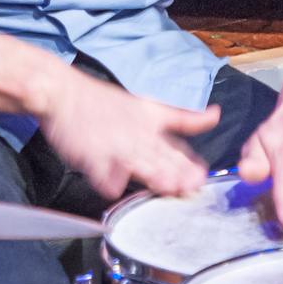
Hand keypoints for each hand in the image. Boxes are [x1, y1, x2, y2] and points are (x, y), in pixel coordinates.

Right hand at [36, 67, 219, 199]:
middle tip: (192, 185)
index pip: (176, 148)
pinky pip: (99, 168)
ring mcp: (114, 145)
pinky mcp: (90, 153)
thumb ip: (183, 117)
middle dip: (176, 172)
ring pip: (135, 161)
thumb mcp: (151, 107)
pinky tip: (112, 189)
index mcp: (153, 125)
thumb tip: (216, 115)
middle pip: (160, 157)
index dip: (190, 163)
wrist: (67, 94)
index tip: (203, 176)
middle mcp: (137, 135)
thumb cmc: (107, 105)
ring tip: (165, 185)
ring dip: (150, 174)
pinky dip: (106, 178)